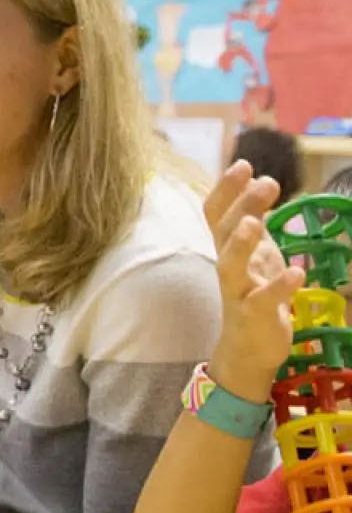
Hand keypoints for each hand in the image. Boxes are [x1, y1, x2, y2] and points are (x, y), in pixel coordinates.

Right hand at [205, 160, 305, 394]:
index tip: (243, 165)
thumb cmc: (254, 293)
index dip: (225, 189)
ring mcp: (238, 291)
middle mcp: (227, 266)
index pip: (215, 213)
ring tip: (254, 223)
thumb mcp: (257, 252)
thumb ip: (254, 221)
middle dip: (241, 205)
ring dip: (240, 244)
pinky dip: (279, 286)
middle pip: (223, 231)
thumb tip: (260, 181)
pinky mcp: (255, 316)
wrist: (249, 347)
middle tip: (266, 182)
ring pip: (230, 265)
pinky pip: (264, 300)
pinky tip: (297, 273)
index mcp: (227, 248)